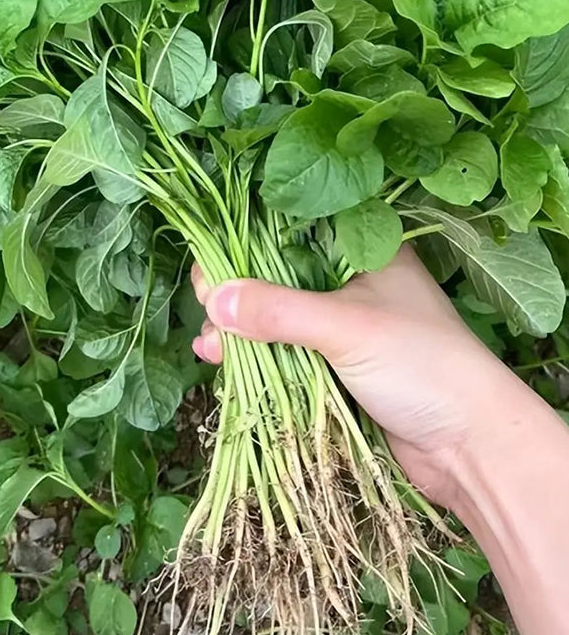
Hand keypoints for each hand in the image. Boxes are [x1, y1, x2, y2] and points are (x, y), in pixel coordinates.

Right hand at [192, 245, 520, 507]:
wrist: (472, 446)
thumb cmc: (421, 363)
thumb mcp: (346, 327)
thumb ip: (279, 311)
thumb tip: (214, 299)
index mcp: (365, 249)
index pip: (294, 230)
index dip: (249, 240)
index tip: (211, 260)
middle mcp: (351, 280)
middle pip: (278, 274)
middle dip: (237, 290)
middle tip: (205, 304)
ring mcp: (343, 325)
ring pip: (276, 316)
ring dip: (239, 329)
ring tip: (207, 343)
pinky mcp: (336, 367)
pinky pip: (284, 352)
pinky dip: (253, 356)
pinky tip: (220, 361)